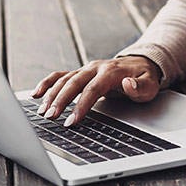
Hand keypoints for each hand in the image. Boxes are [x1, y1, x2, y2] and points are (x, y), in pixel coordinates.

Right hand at [31, 55, 161, 126]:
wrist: (140, 64)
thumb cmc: (144, 78)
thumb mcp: (150, 85)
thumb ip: (140, 87)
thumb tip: (129, 83)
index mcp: (111, 71)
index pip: (93, 89)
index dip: (81, 105)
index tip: (71, 121)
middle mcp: (95, 68)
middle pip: (74, 82)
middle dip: (61, 100)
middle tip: (50, 117)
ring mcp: (86, 69)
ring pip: (65, 79)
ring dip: (51, 94)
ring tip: (42, 112)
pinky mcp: (80, 73)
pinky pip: (61, 75)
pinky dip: (47, 83)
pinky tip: (36, 94)